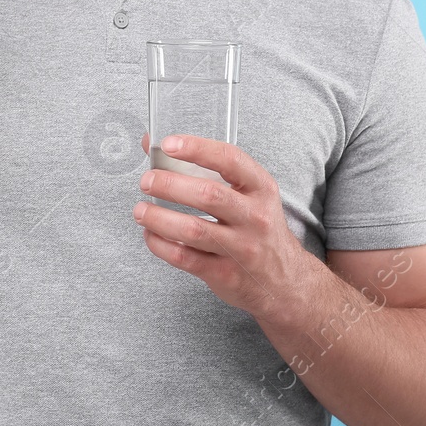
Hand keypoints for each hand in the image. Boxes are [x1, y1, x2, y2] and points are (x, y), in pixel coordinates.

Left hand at [134, 133, 319, 324]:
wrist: (285, 281)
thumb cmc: (258, 228)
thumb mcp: (249, 195)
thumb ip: (207, 169)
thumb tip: (151, 144)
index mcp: (261, 189)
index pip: (230, 160)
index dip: (197, 149)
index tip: (168, 144)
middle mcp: (255, 217)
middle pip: (208, 195)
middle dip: (169, 185)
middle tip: (147, 180)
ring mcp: (241, 248)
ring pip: (193, 230)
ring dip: (158, 217)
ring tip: (140, 210)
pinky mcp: (225, 274)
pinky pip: (184, 258)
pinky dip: (160, 245)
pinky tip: (151, 234)